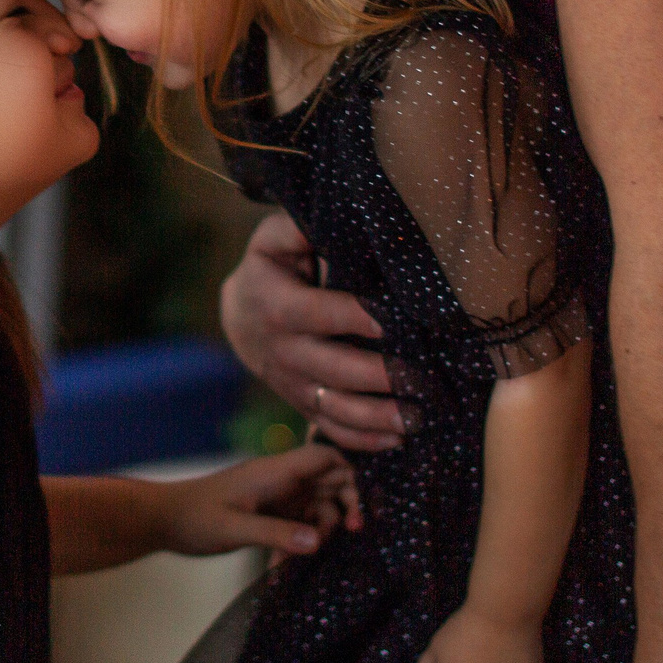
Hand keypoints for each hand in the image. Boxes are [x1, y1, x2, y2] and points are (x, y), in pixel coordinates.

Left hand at [157, 443, 362, 557]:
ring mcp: (277, 496)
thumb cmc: (195, 518)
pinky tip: (279, 564)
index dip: (349, 475)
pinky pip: (299, 523)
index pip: (325, 457)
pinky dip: (299, 541)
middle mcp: (282, 479)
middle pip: (331, 481)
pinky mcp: (271, 513)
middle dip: (344, 506)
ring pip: (318, 505)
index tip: (356, 510)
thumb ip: (276, 534)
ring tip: (303, 556)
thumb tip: (319, 542)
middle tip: (350, 534)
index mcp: (275, 471)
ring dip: (320, 530)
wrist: (165, 520)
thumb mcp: (234, 529)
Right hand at [219, 212, 403, 451]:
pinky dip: (364, 440)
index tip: (390, 320)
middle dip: (378, 378)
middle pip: (333, 369)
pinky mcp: (304, 405)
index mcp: (277, 306)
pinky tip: (398, 440)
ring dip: (377, 417)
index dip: (353, 316)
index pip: (317, 313)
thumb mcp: (274, 240)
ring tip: (416, 419)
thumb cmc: (273, 269)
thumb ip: (298, 230)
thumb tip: (327, 222)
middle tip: (420, 382)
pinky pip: (332, 428)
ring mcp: (293, 384)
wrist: (242, 317)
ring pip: (335, 407)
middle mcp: (284, 351)